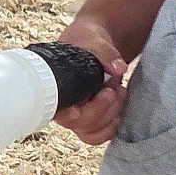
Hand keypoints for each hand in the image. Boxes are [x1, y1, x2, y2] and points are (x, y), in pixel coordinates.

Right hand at [54, 15, 128, 144]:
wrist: (94, 45)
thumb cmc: (86, 42)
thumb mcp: (94, 40)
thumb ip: (105, 53)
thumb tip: (118, 68)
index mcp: (54, 88)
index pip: (57, 110)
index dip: (68, 114)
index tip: (79, 107)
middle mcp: (64, 107)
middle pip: (79, 123)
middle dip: (102, 107)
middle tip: (114, 87)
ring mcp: (79, 116)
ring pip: (92, 132)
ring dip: (111, 115)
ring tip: (120, 91)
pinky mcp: (93, 120)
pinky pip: (101, 134)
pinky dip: (114, 125)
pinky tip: (121, 104)